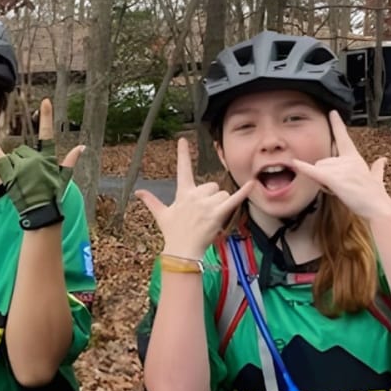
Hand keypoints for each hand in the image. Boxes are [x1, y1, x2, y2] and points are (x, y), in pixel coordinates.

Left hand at [0, 98, 84, 229]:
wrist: (40, 212)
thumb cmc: (53, 195)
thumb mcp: (64, 177)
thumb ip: (71, 160)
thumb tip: (82, 147)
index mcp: (48, 158)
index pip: (47, 134)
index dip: (46, 117)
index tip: (45, 102)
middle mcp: (34, 160)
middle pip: (25, 150)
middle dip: (26, 160)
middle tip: (30, 177)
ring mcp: (20, 167)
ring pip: (15, 155)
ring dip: (16, 164)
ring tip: (22, 181)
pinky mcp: (9, 175)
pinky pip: (0, 157)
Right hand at [135, 138, 254, 258]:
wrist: (182, 250)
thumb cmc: (173, 232)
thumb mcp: (161, 215)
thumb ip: (151, 201)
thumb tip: (137, 192)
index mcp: (183, 193)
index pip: (183, 170)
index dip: (183, 154)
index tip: (182, 140)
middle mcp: (194, 196)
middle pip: (212, 186)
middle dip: (212, 198)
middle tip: (204, 214)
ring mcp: (206, 205)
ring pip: (222, 195)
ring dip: (221, 206)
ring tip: (211, 219)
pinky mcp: (217, 214)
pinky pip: (233, 200)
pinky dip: (244, 192)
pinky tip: (252, 183)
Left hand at [291, 111, 390, 219]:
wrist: (377, 206)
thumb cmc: (374, 194)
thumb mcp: (375, 178)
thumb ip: (376, 168)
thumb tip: (383, 160)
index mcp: (354, 157)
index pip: (343, 137)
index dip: (337, 124)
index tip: (332, 112)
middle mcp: (346, 159)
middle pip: (322, 162)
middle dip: (325, 176)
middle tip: (340, 188)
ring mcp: (340, 168)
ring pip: (319, 170)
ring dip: (323, 183)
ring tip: (339, 191)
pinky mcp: (334, 179)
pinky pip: (315, 172)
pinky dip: (304, 169)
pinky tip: (294, 163)